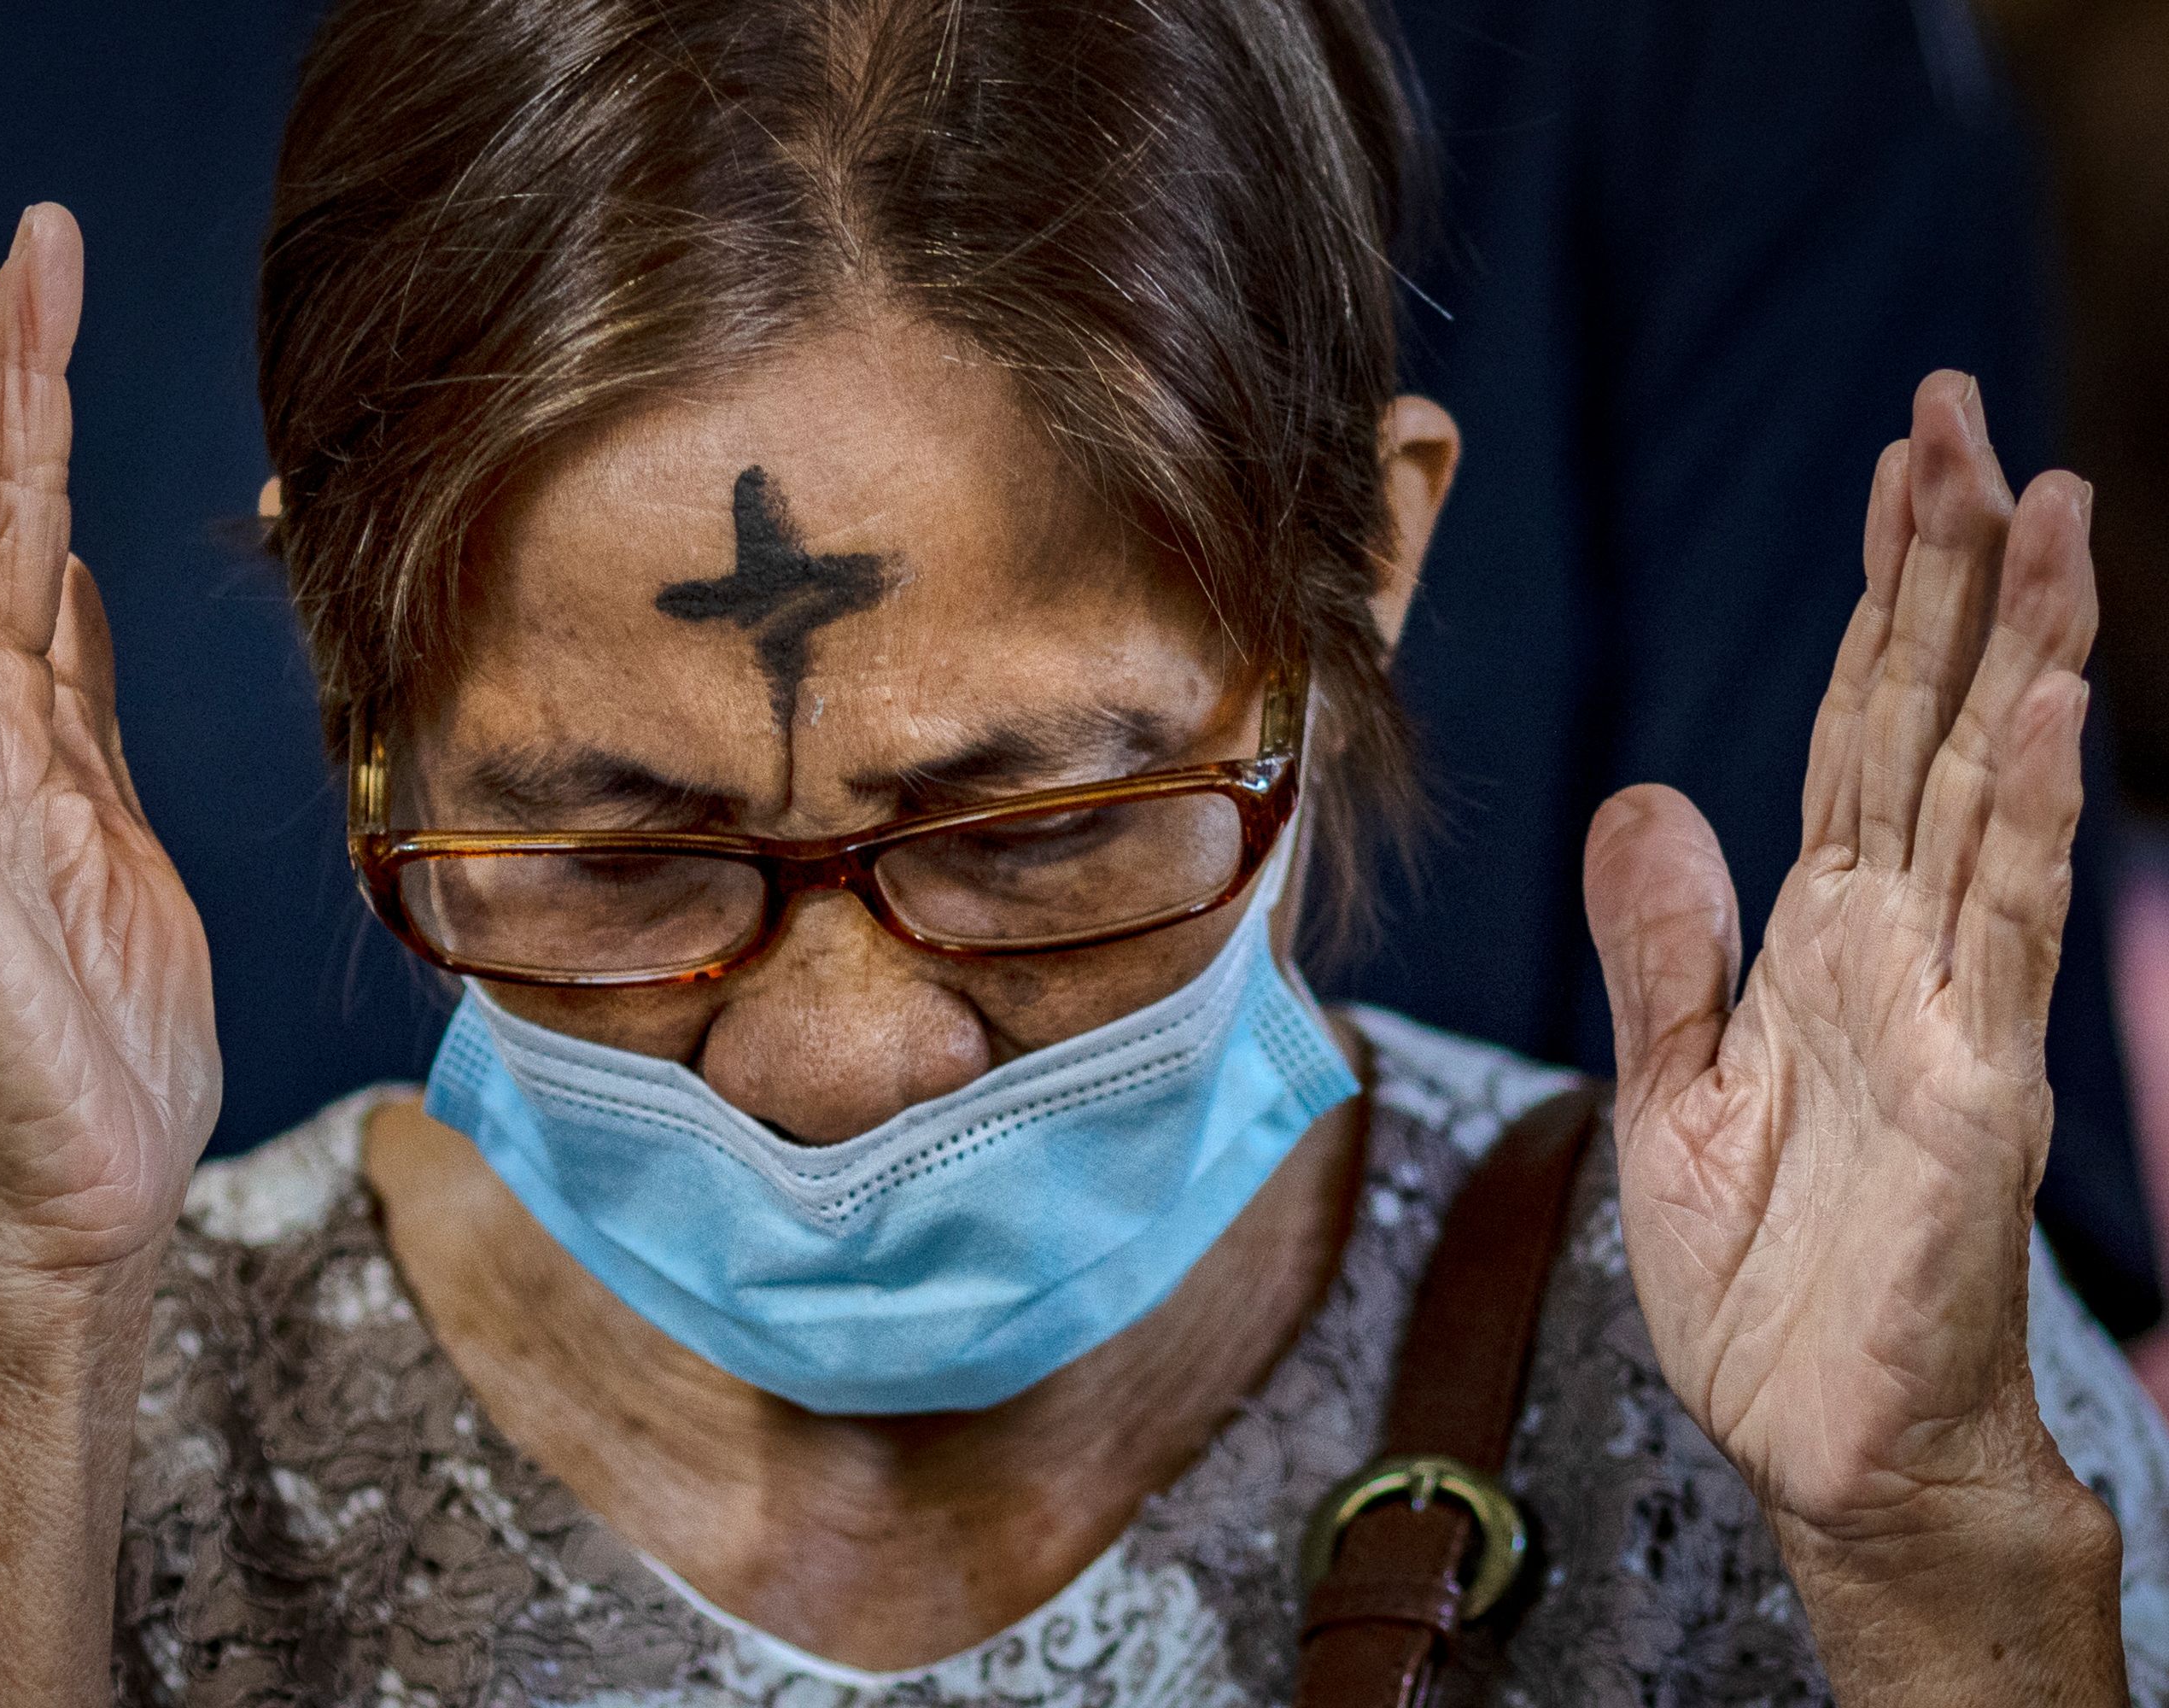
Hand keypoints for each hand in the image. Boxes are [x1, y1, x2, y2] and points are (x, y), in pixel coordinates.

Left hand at [1584, 373, 2100, 1541]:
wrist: (1819, 1437)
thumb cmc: (1765, 1277)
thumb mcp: (1674, 1081)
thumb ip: (1665, 939)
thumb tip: (1643, 794)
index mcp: (1822, 931)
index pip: (1853, 724)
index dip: (1876, 595)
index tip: (1898, 463)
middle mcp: (1897, 941)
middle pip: (1924, 715)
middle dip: (1946, 565)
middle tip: (1963, 409)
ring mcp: (1950, 1005)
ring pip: (1986, 787)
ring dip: (2017, 643)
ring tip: (2044, 501)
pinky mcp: (1979, 1088)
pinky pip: (2001, 926)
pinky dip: (2021, 810)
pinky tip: (2046, 702)